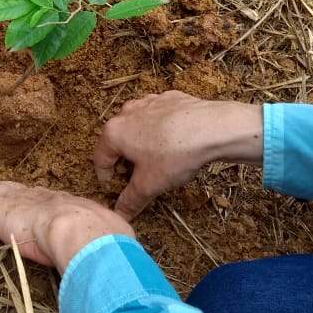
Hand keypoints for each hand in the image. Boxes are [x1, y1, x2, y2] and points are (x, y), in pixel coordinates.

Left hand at [0, 177, 134, 272]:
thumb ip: (102, 253)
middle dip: (7, 189)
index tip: (30, 202)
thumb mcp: (103, 244)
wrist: (83, 232)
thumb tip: (118, 269)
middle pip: (17, 191)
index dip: (34, 201)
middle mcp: (38, 198)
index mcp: (63, 208)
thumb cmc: (97, 242)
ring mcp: (15, 200)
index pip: (44, 203)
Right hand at [93, 91, 262, 220]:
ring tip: (157, 159)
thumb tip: (120, 214)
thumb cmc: (174, 155)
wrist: (212, 128)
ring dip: (142, 142)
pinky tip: (175, 141)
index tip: (114, 188)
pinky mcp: (169, 98)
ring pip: (138, 125)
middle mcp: (126, 112)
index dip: (105, 178)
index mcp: (114, 132)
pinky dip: (161, 129)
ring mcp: (149, 101)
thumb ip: (130, 200)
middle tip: (137, 176)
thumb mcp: (149, 185)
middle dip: (124, 159)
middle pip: (118, 140)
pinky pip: (158, 116)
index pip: (100, 159)